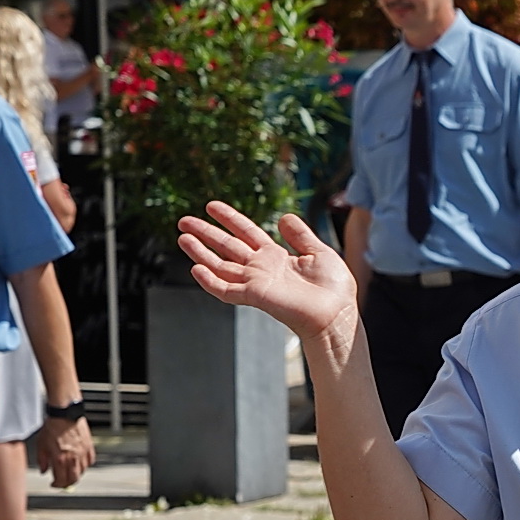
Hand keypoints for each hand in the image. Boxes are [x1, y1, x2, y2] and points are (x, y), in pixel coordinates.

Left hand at [35, 416, 94, 487]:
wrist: (65, 414)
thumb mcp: (41, 445)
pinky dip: (85, 464)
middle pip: (74, 479)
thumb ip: (42, 461)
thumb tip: (44, 471)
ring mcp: (83, 453)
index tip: (54, 484)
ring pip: (83, 471)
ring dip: (76, 473)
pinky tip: (79, 462)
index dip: (57, 485)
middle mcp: (73, 458)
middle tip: (62, 481)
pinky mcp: (89, 447)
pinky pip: (90, 461)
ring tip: (69, 470)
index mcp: (59, 459)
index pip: (61, 481)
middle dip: (67, 483)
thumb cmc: (52, 428)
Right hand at [178, 202, 358, 343]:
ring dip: (200, 253)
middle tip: (184, 221)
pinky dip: (210, 281)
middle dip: (206, 233)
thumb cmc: (333, 288)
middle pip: (227, 246)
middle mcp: (262, 268)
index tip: (211, 206)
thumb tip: (284, 217)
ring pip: (220, 266)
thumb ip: (301, 235)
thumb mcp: (320, 252)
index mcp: (276, 256)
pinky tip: (195, 268)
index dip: (229, 219)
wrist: (337, 313)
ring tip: (182, 237)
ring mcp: (256, 282)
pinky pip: (226, 289)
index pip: (246, 232)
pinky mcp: (255, 296)